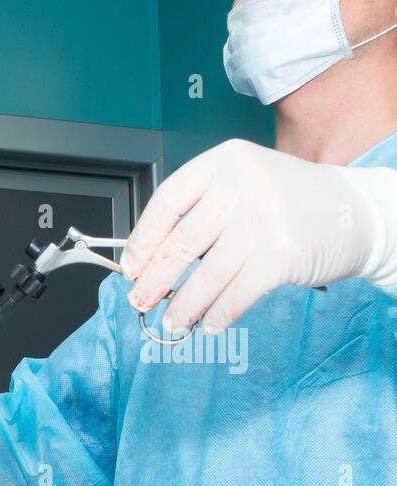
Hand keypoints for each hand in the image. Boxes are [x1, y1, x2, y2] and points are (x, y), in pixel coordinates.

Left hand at [121, 139, 387, 334]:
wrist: (356, 210)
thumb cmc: (290, 202)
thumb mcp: (243, 185)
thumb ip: (201, 212)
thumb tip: (151, 261)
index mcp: (224, 162)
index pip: (167, 201)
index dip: (142, 240)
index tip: (130, 267)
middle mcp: (241, 185)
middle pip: (180, 243)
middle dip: (154, 280)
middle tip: (140, 301)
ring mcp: (263, 219)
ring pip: (205, 275)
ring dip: (183, 306)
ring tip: (173, 322)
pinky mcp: (281, 253)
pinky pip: (235, 294)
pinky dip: (217, 315)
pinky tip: (209, 323)